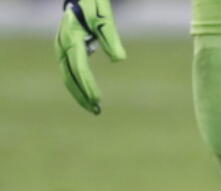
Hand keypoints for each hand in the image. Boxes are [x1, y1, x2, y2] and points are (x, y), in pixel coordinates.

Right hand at [55, 0, 126, 114]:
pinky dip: (78, 86)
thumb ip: (111, 38)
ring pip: (68, 77)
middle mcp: (62, 46)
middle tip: (97, 111)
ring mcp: (61, 49)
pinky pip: (69, 73)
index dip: (88, 85)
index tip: (98, 99)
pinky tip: (88, 97)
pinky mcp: (65, 51)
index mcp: (71, 39)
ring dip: (79, 94)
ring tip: (94, 109)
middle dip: (82, 95)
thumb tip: (119, 60)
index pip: (80, 67)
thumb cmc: (94, 6)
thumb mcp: (105, 19)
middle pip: (70, 76)